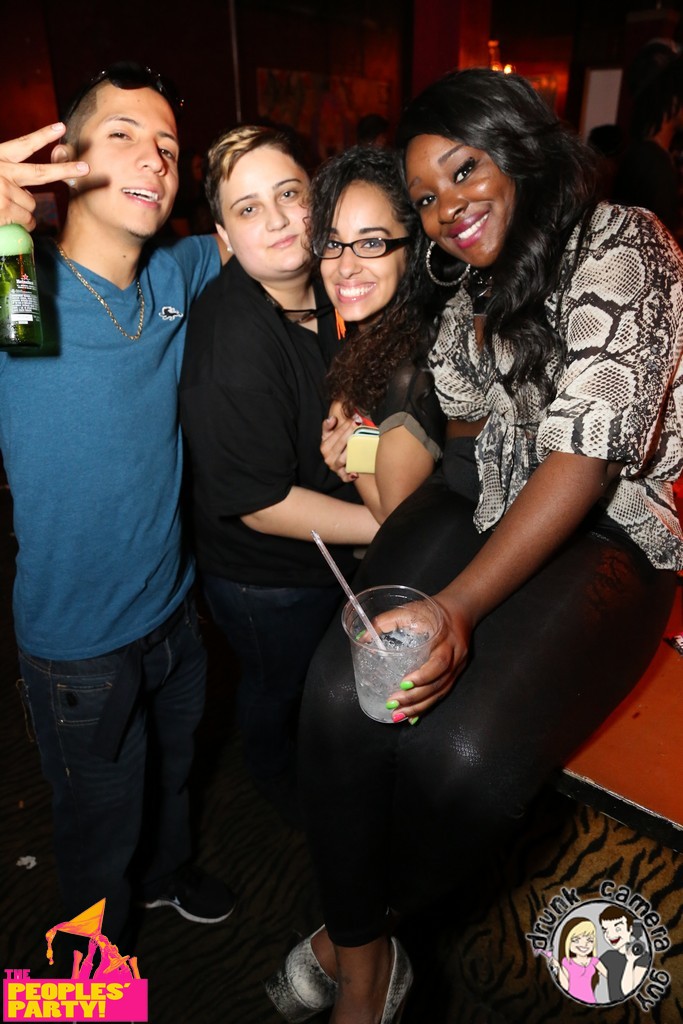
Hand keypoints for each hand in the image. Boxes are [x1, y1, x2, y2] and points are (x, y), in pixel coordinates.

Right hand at [0, 124, 88, 228]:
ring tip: (8, 210)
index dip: (43, 135)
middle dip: (65, 169)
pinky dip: (24, 224)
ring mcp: (5, 191)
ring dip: (27, 211)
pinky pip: (28, 220)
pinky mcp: (6, 210)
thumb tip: (21, 189)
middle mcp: (2, 171)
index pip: (22, 145)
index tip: (61, 127)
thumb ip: (4, 174)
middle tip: (86, 167)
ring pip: (32, 204)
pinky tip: (9, 221)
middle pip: (41, 172)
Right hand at [321, 400, 361, 482]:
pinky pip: (344, 477)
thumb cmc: (334, 445)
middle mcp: (327, 457)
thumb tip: (332, 419)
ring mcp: (334, 466)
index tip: (355, 419)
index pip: (335, 435)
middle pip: (340, 445)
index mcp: (324, 446)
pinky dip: (349, 476)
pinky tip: (355, 473)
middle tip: (360, 425)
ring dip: (350, 451)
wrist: (335, 460)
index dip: (345, 426)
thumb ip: (328, 426)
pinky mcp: (340, 474)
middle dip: (350, 434)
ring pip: (342, 459)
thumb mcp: (328, 435)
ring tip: (359, 442)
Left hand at [378, 592, 472, 719]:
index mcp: (446, 640)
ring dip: (419, 707)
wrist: (460, 610)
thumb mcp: (410, 610)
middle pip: (438, 683)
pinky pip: (442, 694)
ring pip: (440, 693)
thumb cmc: (432, 611)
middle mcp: (455, 656)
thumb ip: (385, 622)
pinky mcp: (456, 674)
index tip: (403, 684)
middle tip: (393, 703)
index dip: (422, 676)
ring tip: (398, 715)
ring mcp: (458, 668)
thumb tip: (362, 638)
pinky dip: (426, 707)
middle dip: (415, 697)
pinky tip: (413, 717)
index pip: (439, 662)